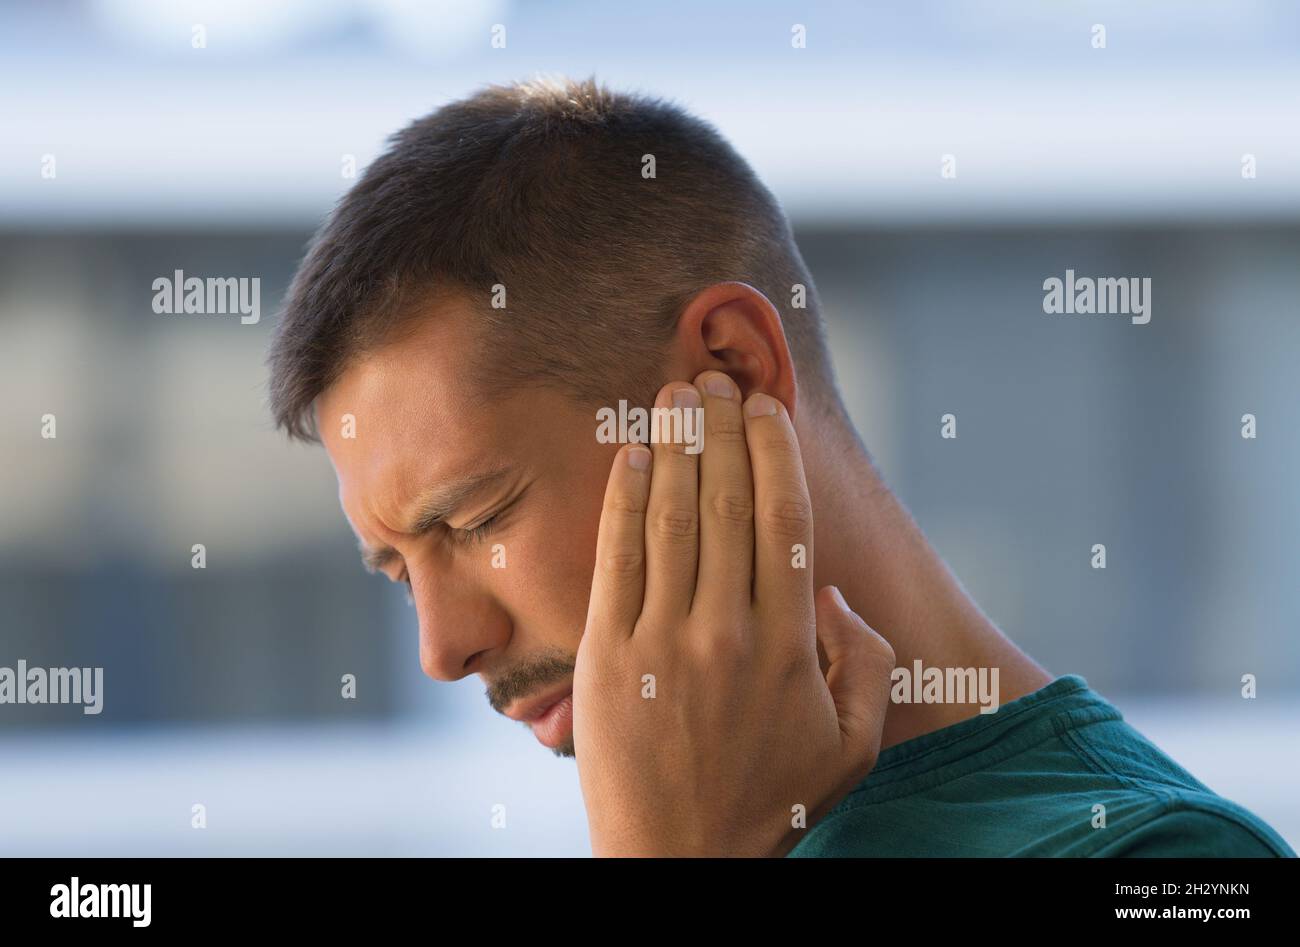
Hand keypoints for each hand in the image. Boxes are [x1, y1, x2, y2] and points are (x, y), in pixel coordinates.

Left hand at [573, 371, 895, 856]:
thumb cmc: (774, 805)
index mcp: (789, 645)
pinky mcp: (605, 657)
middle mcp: (726, 630)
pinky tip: (628, 457)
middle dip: (722, 430)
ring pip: (670, 519)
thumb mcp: (853, 746)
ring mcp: (660, 641)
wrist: (681, 863)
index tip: (767, 409)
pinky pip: (615, 561)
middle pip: (726, 503)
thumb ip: (866, 665)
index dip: (775, 455)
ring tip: (672, 395)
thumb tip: (835, 592)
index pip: (784, 522)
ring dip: (672, 447)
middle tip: (715, 378)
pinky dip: (622, 502)